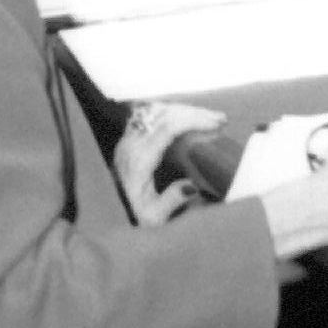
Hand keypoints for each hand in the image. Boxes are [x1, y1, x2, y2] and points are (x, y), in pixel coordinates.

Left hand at [110, 100, 231, 219]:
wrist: (108, 215)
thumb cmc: (133, 216)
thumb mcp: (153, 216)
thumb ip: (172, 200)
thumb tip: (192, 184)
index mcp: (139, 160)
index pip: (167, 128)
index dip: (193, 121)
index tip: (216, 124)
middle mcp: (131, 145)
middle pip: (163, 114)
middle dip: (194, 113)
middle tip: (219, 118)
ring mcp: (127, 139)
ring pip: (155, 110)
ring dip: (182, 110)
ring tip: (207, 115)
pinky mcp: (128, 139)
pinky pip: (148, 115)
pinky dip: (169, 112)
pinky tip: (185, 116)